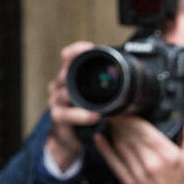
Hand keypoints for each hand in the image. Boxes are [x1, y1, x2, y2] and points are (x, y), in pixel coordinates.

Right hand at [44, 41, 99, 171]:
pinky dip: (81, 116)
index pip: (67, 57)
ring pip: (65, 94)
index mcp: (69, 75)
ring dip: (81, 99)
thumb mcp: (93, 94)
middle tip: (95, 74)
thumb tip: (127, 68)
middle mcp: (59, 85)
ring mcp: (56, 100)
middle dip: (76, 72)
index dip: (76, 50)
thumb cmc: (84, 110)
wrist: (71, 135)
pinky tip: (94, 117)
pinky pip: (67, 114)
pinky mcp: (57, 116)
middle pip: (64, 72)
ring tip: (97, 105)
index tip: (89, 47)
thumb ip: (102, 82)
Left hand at [94, 112, 183, 183]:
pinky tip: (98, 137)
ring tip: (109, 119)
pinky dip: (104, 149)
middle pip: (130, 135)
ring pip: (121, 145)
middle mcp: (152, 163)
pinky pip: (113, 162)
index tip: (126, 107)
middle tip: (114, 109)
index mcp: (168, 155)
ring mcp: (138, 173)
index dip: (132, 117)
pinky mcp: (128, 182)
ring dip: (113, 131)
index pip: (145, 130)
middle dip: (121, 120)